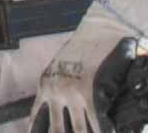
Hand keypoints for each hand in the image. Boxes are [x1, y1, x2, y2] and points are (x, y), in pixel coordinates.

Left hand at [31, 8, 140, 132]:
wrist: (104, 25)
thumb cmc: (88, 43)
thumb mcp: (64, 65)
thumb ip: (62, 85)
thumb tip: (69, 107)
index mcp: (46, 85)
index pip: (36, 122)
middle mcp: (55, 92)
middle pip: (56, 130)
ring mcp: (73, 95)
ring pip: (78, 131)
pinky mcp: (92, 94)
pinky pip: (98, 125)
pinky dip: (104, 131)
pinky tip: (112, 132)